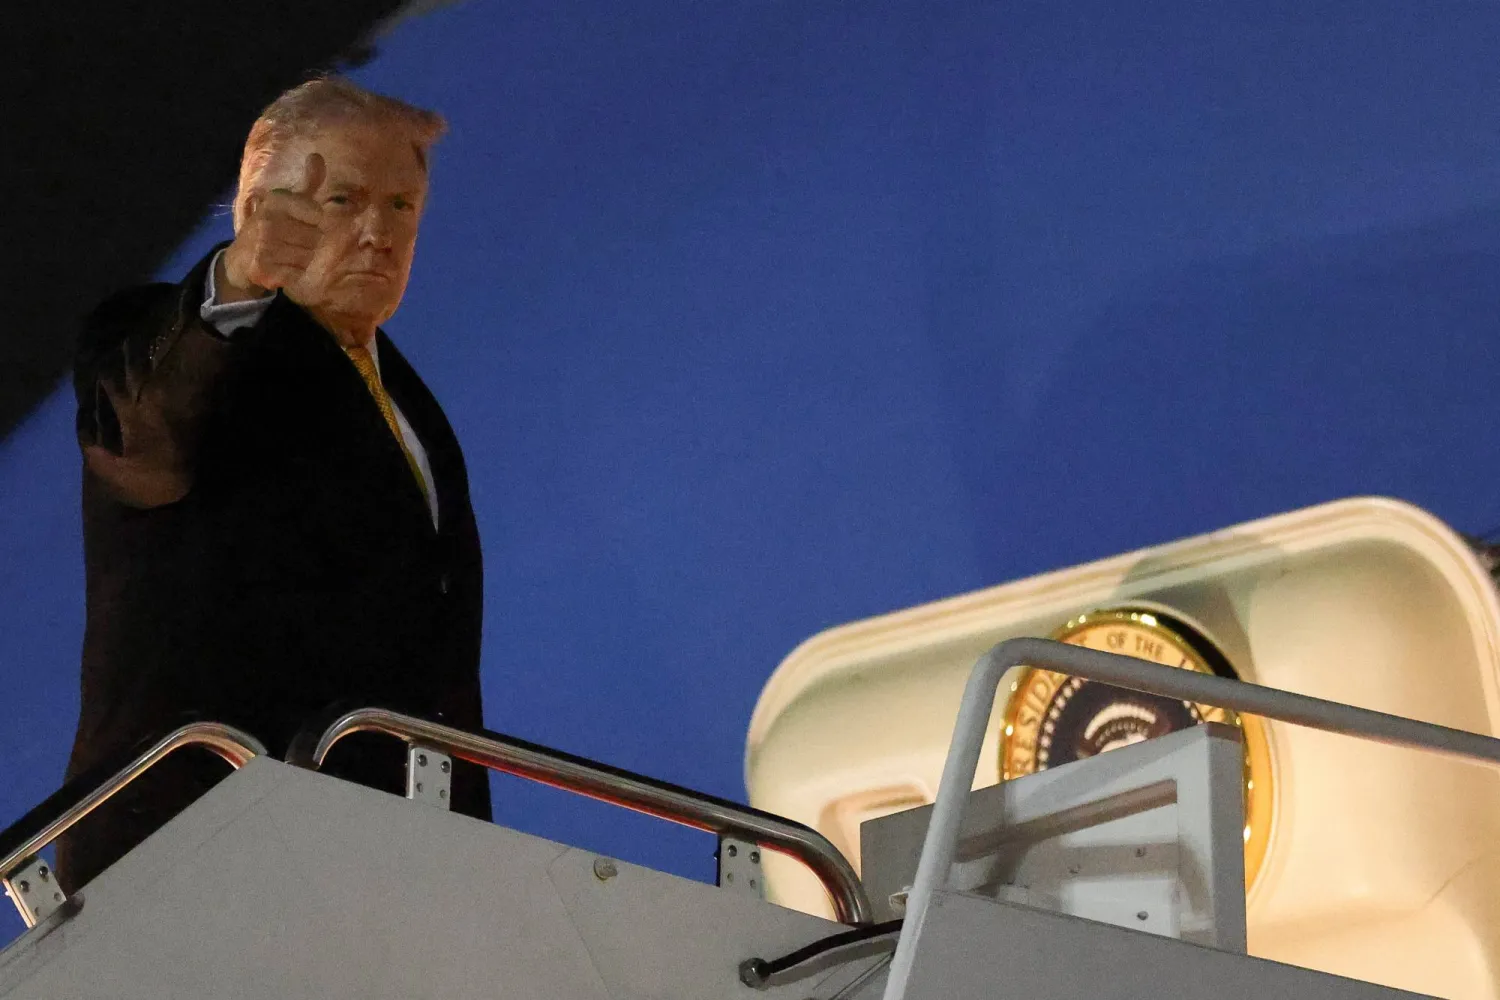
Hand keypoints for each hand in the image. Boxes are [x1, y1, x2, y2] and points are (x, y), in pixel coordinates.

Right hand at [220, 152, 326, 301]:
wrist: (240, 259)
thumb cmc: (272, 227)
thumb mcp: (289, 202)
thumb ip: (308, 183)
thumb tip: (318, 156)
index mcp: (277, 199)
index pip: (319, 215)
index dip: (315, 223)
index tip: (300, 223)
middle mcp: (268, 218)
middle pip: (316, 238)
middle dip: (309, 244)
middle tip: (290, 242)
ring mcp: (263, 243)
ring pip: (307, 257)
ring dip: (301, 261)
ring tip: (285, 255)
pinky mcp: (260, 267)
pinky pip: (295, 274)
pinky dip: (292, 275)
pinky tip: (279, 268)